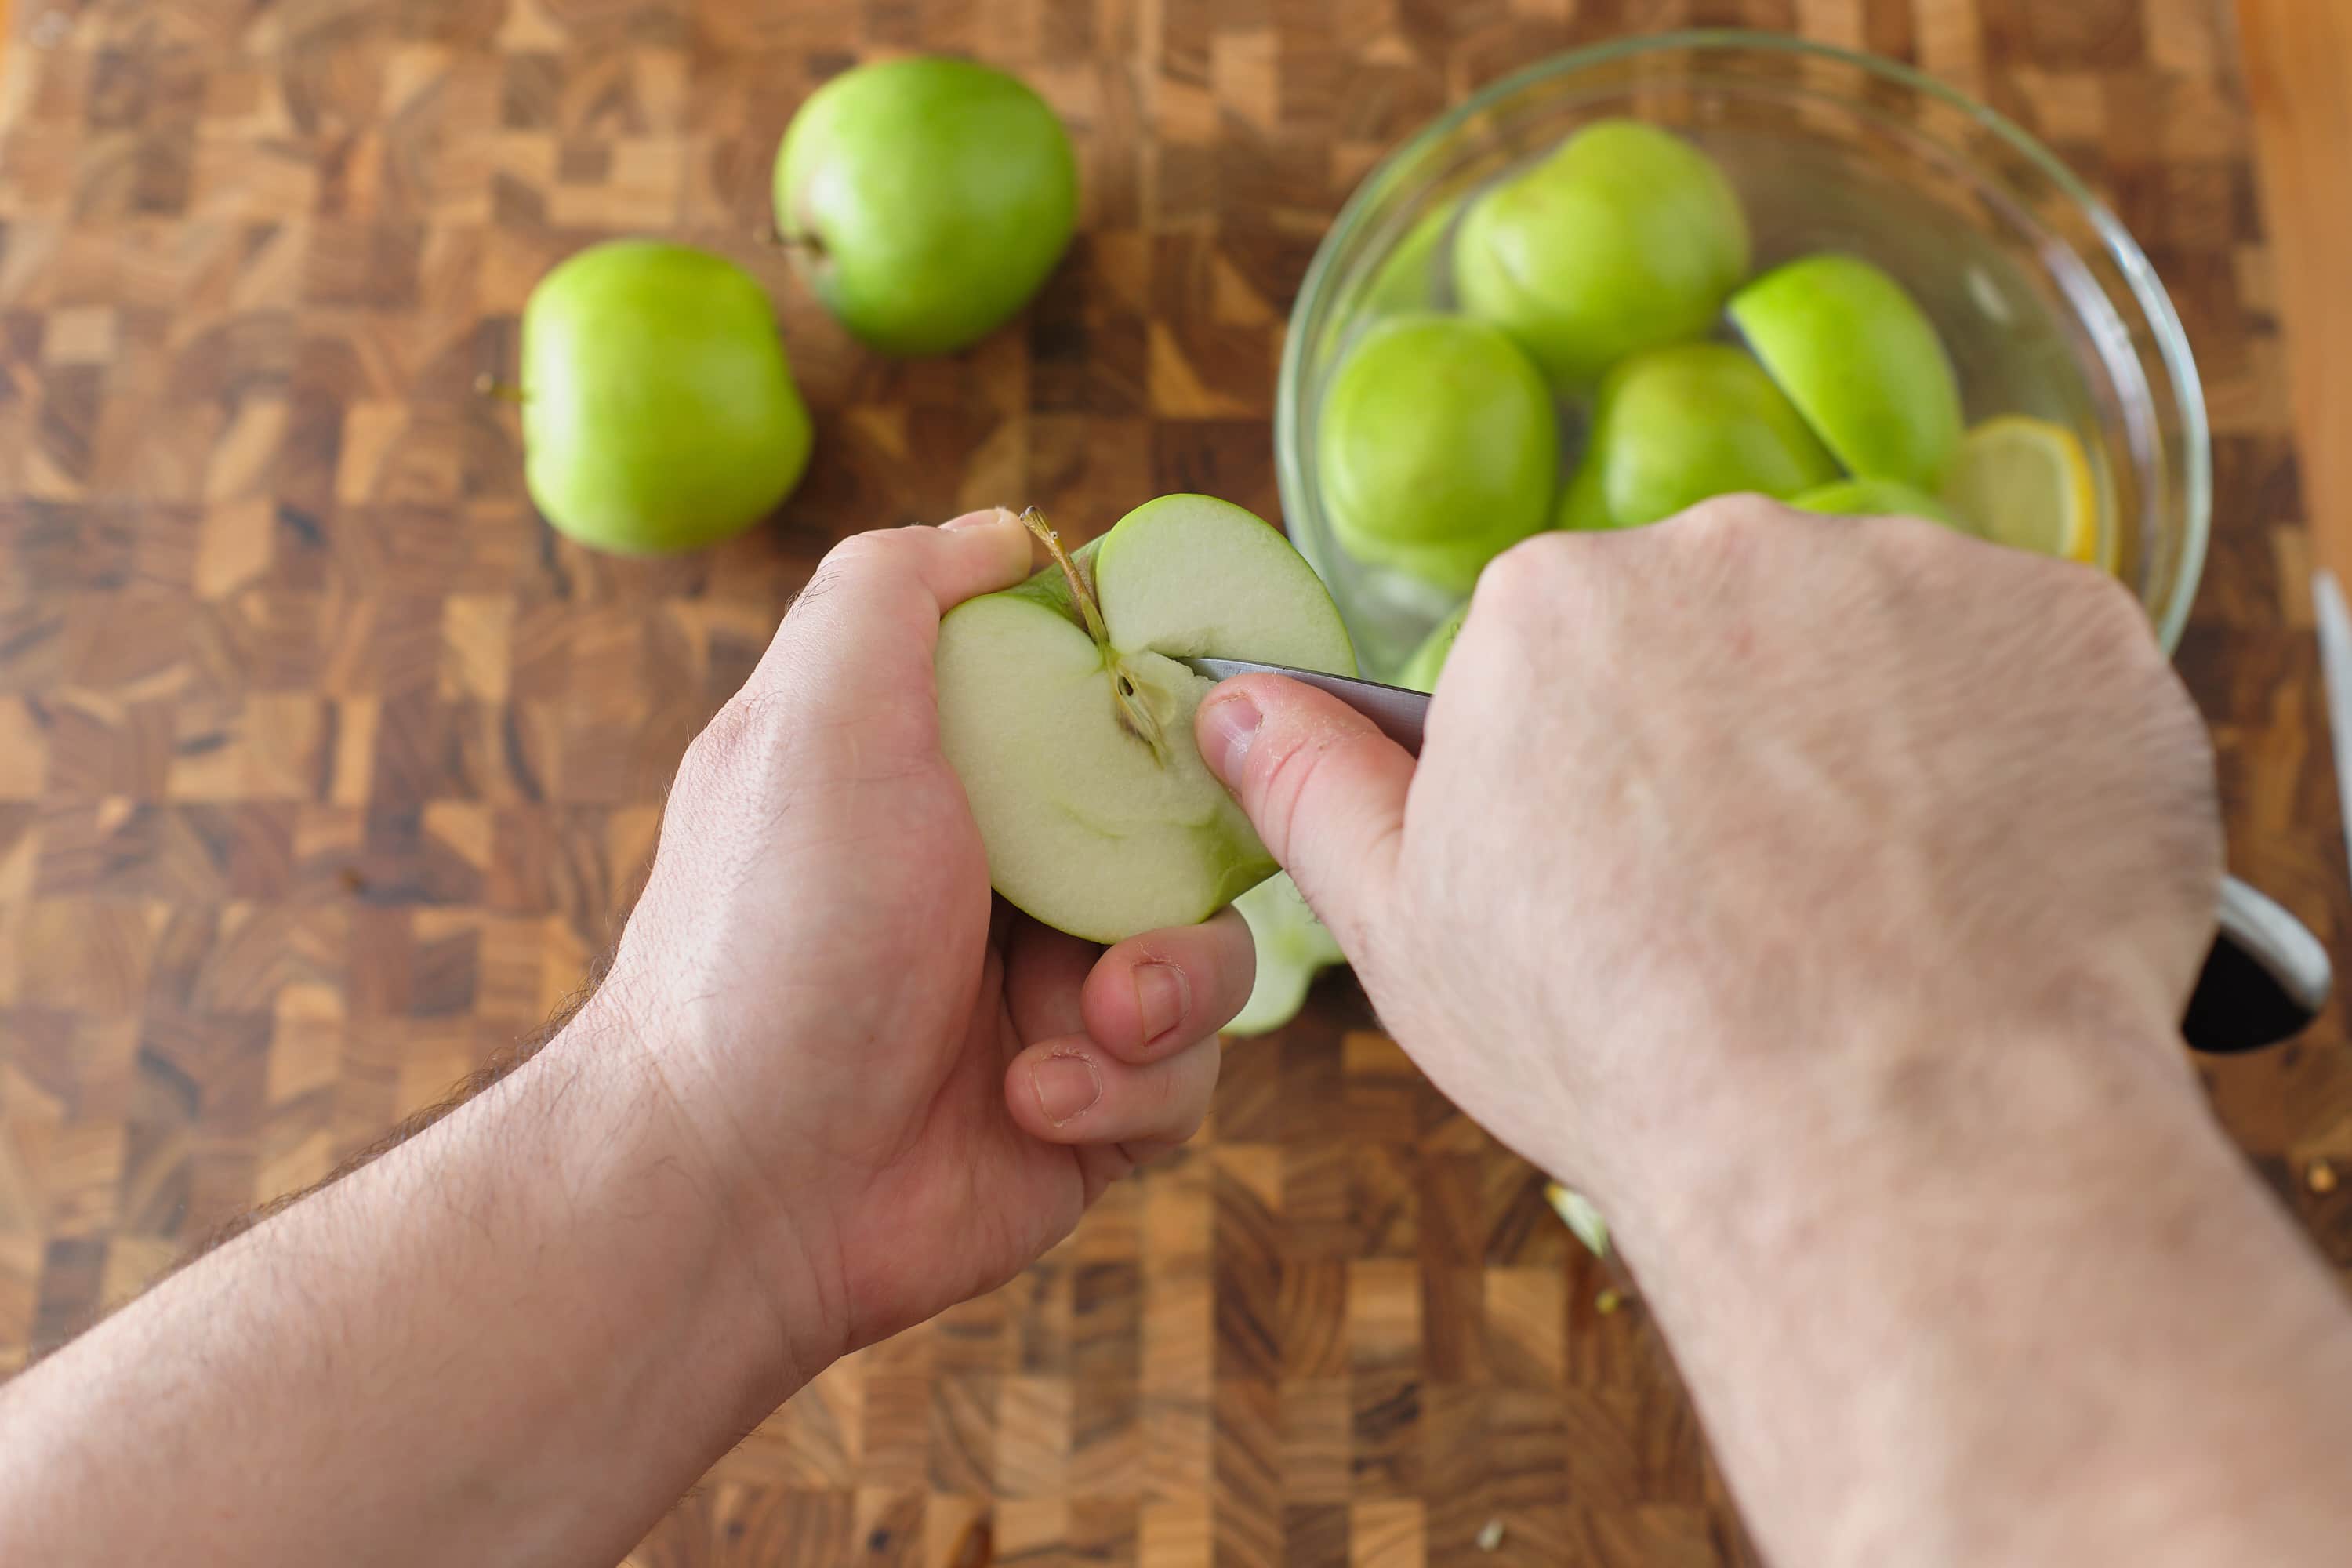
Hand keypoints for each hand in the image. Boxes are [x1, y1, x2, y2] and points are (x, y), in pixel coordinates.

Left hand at [592, 509, 1247, 1374]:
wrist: (743, 1180)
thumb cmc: (776, 934)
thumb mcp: (817, 715)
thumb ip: (893, 588)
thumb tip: (1000, 534)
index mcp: (946, 776)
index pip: (1097, 705)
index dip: (1159, 706)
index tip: (1187, 718)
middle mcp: (1003, 879)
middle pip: (1180, 833)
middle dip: (1176, 876)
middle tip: (1124, 911)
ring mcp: (1048, 999)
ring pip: (1205, 960)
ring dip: (1160, 994)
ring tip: (1076, 1026)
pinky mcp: (1085, 1114)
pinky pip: (1182, 1080)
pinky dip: (1121, 1090)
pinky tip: (1029, 1102)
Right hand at [1195, 497, 2220, 1205]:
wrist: (1884, 1129)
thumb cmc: (1625, 1046)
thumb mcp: (1406, 933)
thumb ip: (1310, 790)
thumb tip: (1232, 703)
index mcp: (1552, 607)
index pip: (1582, 660)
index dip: (1613, 784)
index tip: (1647, 883)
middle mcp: (1727, 547)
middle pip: (1733, 632)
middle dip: (1748, 741)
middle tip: (1770, 903)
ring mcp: (1914, 578)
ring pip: (1886, 646)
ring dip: (1885, 743)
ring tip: (1886, 906)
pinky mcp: (2074, 629)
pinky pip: (2036, 671)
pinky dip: (2022, 756)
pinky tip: (1987, 879)